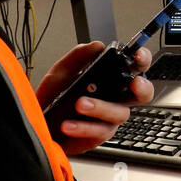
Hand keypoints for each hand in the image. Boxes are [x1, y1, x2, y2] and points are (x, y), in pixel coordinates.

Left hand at [35, 42, 153, 155]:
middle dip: (142, 87)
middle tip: (133, 83)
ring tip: (80, 103)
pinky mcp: (98, 135)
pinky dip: (82, 127)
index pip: (134, 68)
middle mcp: (115, 99)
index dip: (141, 60)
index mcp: (111, 80)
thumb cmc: (54, 98)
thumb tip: (97, 45)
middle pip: (142, 94)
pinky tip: (68, 124)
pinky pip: (98, 131)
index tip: (137, 56)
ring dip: (100, 107)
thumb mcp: (62, 72)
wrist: (38, 123)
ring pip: (119, 113)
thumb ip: (78, 56)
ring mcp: (109, 119)